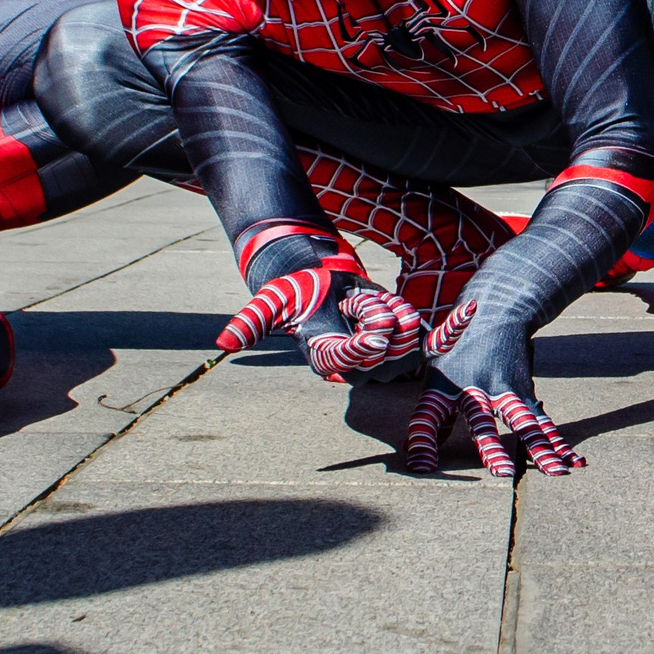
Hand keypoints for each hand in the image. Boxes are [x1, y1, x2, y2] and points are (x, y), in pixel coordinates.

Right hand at [217, 265, 423, 381]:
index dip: (365, 347)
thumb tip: (223, 342)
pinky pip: (425, 341)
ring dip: (392, 307)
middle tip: (351, 300)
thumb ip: (251, 322)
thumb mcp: (272, 302)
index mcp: (326, 362)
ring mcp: (383, 361)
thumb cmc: (299, 292)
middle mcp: (358, 369)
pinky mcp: (405, 347)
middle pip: (385, 346)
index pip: (350, 360)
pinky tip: (431, 308)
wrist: (326, 284)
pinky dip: (429, 322)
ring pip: (407, 339)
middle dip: (372, 311)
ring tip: (367, 302)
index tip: (375, 332)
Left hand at [402, 300, 584, 476]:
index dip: (423, 442)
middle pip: (484, 422)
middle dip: (492, 448)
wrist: (496, 312)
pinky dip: (558, 443)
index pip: (428, 417)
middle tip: (502, 473)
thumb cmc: (457, 347)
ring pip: (525, 423)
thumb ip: (433, 411)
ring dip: (540, 449)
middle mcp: (475, 389)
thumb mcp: (434, 373)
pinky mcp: (524, 393)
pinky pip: (543, 423)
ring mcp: (505, 391)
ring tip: (556, 472)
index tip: (421, 468)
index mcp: (443, 385)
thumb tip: (427, 443)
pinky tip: (574, 463)